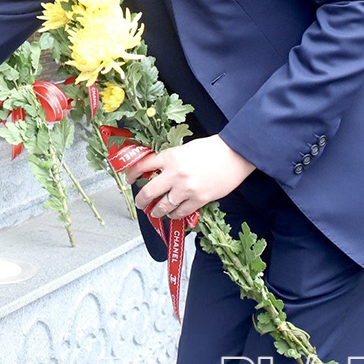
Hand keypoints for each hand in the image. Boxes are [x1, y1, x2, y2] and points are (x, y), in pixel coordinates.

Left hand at [124, 134, 255, 220]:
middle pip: (148, 191)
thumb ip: (169, 159)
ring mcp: (186, 189)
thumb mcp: (183, 148)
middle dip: (141, 200)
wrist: (234, 155)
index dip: (131, 174)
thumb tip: (156, 170)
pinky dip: (175, 215)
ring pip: (163, 206)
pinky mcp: (200, 199)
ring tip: (154, 213)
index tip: (129, 179)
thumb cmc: (211, 149)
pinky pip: (181, 212)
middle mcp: (174, 174)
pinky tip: (172, 214)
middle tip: (140, 203)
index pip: (142, 166)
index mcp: (169, 157)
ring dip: (156, 211)